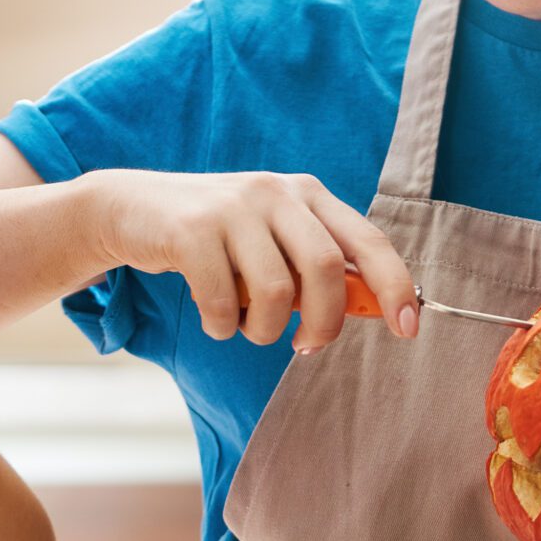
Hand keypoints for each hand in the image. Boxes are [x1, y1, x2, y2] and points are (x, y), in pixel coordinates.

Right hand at [82, 169, 416, 352]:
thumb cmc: (215, 237)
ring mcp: (232, 208)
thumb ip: (315, 266)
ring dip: (263, 330)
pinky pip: (222, 300)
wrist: (131, 209)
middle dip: (324, 323)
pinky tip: (213, 319)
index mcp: (306, 194)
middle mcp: (275, 193)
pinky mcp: (191, 230)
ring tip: (245, 327)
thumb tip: (371, 307)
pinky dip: (221, 326)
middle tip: (307, 346)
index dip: (394, 285)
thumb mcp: (271, 240)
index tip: (409, 328)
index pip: (367, 239)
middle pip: (325, 269)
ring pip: (275, 291)